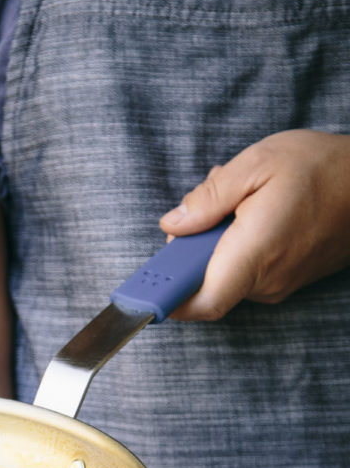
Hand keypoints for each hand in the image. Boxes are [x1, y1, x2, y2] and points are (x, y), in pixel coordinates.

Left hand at [159, 130, 349, 319]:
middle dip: (192, 249)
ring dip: (217, 242)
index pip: (201, 303)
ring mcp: (279, 285)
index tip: (144, 290)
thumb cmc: (323, 169)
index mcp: (254, 254)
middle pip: (204, 283)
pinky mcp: (287, 281)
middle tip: (209, 207)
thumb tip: (172, 225)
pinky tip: (255, 212)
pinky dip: (237, 245)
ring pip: (224, 274)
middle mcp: (266, 281)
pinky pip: (245, 271)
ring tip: (242, 201)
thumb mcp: (257, 164)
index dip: (168, 301)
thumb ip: (208, 198)